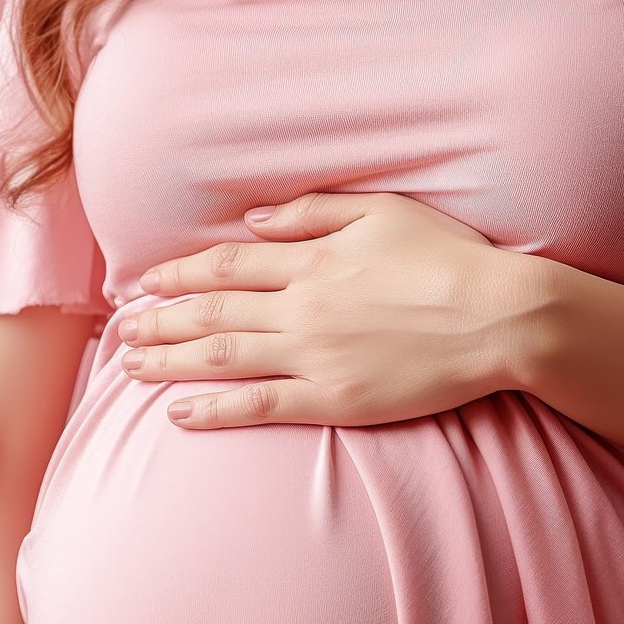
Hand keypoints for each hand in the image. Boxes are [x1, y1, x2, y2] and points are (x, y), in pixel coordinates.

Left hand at [120, 191, 541, 428]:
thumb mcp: (384, 210)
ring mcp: (314, 355)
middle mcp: (302, 306)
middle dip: (159, 321)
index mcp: (312, 259)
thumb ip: (313, 213)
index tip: (145, 282)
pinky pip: (258, 405)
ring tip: (131, 366)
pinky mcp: (333, 398)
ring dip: (170, 362)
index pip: (226, 265)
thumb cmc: (450, 258)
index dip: (180, 273)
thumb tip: (251, 222)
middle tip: (121, 329)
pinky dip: (212, 409)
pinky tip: (177, 412)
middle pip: (212, 311)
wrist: (502, 316)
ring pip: (222, 356)